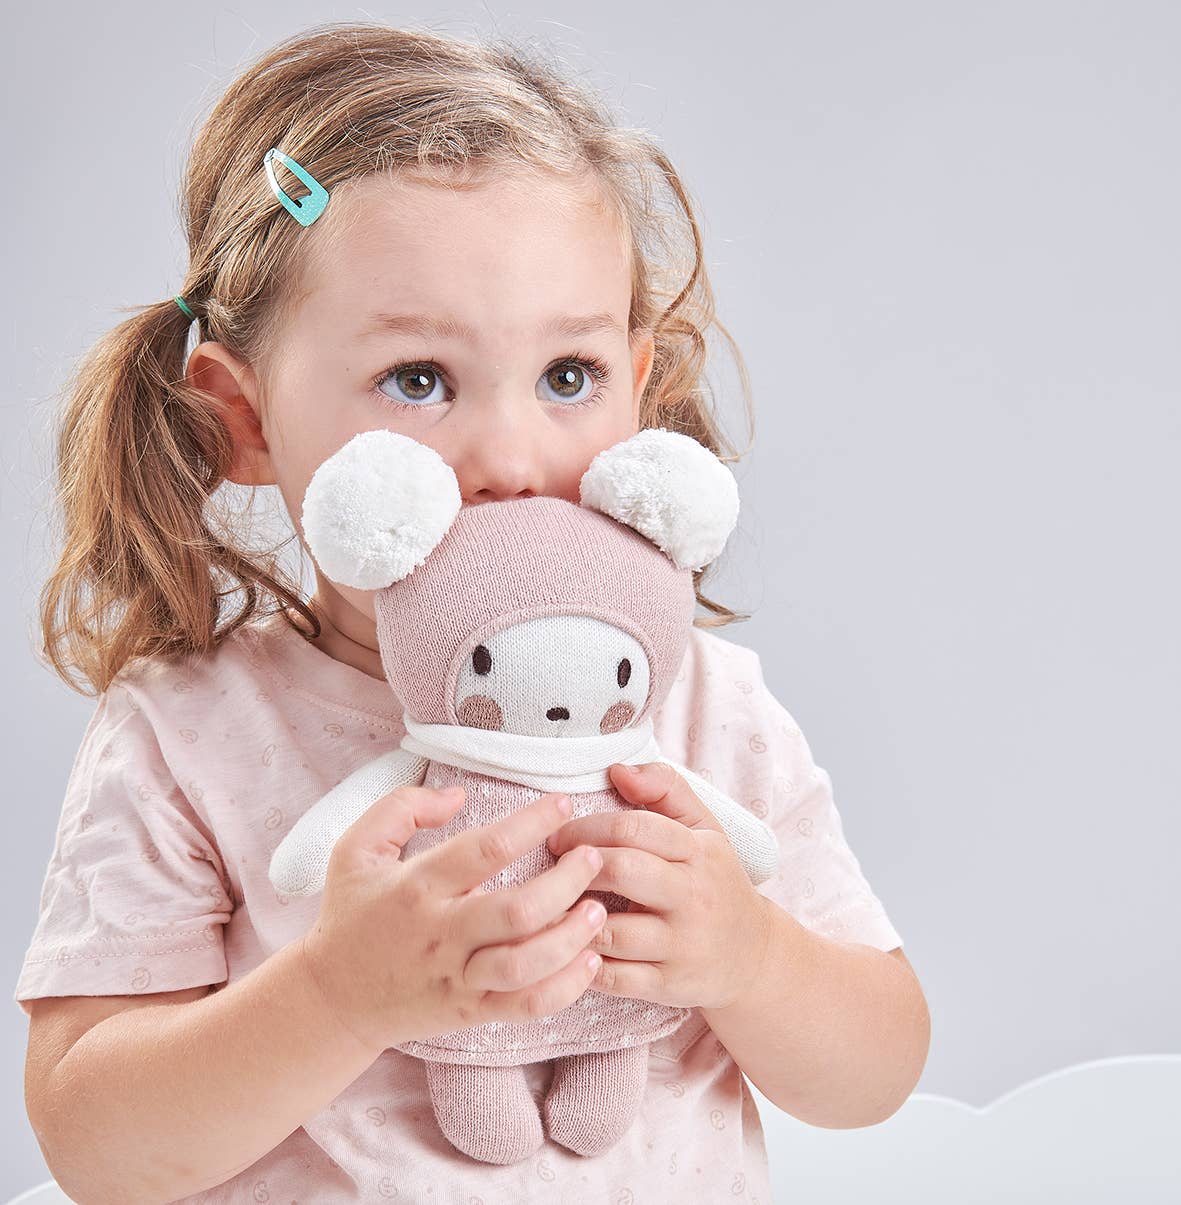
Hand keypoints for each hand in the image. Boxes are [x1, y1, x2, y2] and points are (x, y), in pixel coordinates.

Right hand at [301, 785, 607, 1055]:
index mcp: (417, 886)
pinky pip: (526, 1005)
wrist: (332, 999)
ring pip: (526, 964)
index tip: (564, 805)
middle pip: (517, 910)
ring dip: (572, 938)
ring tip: (598, 910)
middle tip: (594, 857)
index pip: (484, 849)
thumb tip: (458, 794)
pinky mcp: (470, 1012)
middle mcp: (441, 933)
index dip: (532, 823)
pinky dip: (566, 987)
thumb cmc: (351, 914)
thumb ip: (401, 808)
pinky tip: (590, 960)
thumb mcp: (356, 849)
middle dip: (567, 882)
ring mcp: (458, 977)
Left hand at [545, 761, 774, 1010]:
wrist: (755, 956)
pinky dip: (582, 965)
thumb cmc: (714, 881)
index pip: (634, 827)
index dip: (587, 827)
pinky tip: (565, 949)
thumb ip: (665, 788)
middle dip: (577, 866)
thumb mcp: (705, 829)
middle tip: (550, 867)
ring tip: (548, 908)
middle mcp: (693, 897)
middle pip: (623, 870)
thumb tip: (617, 769)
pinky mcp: (669, 986)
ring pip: (613, 930)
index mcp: (699, 852)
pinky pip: (614, 978)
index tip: (558, 835)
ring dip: (571, 918)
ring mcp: (681, 945)